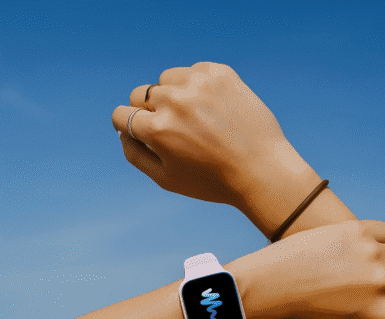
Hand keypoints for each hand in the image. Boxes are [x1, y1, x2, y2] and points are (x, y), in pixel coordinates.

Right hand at [111, 62, 292, 207]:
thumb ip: (135, 155)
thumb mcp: (167, 179)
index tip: (148, 135)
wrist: (263, 169)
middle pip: (141, 94)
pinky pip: (193, 71)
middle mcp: (174, 101)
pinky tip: (214, 109)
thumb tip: (123, 131)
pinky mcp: (219, 73)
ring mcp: (198, 83)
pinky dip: (198, 86)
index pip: (122, 115)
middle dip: (151, 111)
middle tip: (178, 131)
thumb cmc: (213, 180)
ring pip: (166, 79)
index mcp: (157, 130)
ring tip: (197, 119)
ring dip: (173, 94)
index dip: (132, 127)